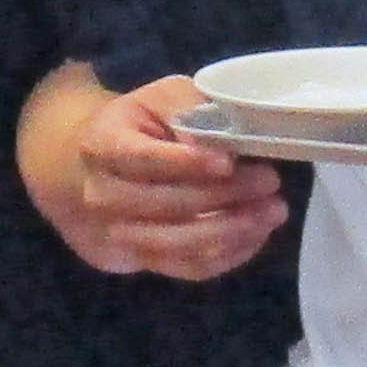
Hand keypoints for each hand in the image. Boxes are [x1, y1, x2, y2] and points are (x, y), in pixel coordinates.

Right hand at [31, 74, 289, 280]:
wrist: (94, 167)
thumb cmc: (141, 124)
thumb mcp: (161, 99)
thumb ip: (187, 110)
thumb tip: (218, 143)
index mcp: (102, 145)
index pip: (143, 159)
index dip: (187, 163)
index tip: (229, 162)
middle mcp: (101, 195)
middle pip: (167, 204)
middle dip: (225, 195)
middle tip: (270, 179)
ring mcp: (118, 233)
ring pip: (178, 244)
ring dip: (233, 231)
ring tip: (273, 211)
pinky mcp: (140, 260)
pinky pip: (188, 267)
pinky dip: (228, 254)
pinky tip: (256, 232)